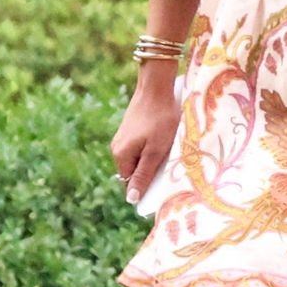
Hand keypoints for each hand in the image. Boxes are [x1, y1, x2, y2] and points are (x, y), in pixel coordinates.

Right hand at [110, 69, 180, 205]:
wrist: (157, 87)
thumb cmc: (160, 120)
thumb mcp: (155, 151)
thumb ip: (144, 174)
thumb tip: (131, 199)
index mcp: (120, 155)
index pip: (131, 183)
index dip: (147, 185)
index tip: (164, 182)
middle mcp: (117, 147)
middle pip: (135, 170)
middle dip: (150, 171)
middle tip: (169, 164)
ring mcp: (123, 137)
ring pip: (139, 157)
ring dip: (153, 158)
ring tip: (168, 150)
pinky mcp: (131, 128)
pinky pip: (141, 146)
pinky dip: (152, 146)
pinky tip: (164, 139)